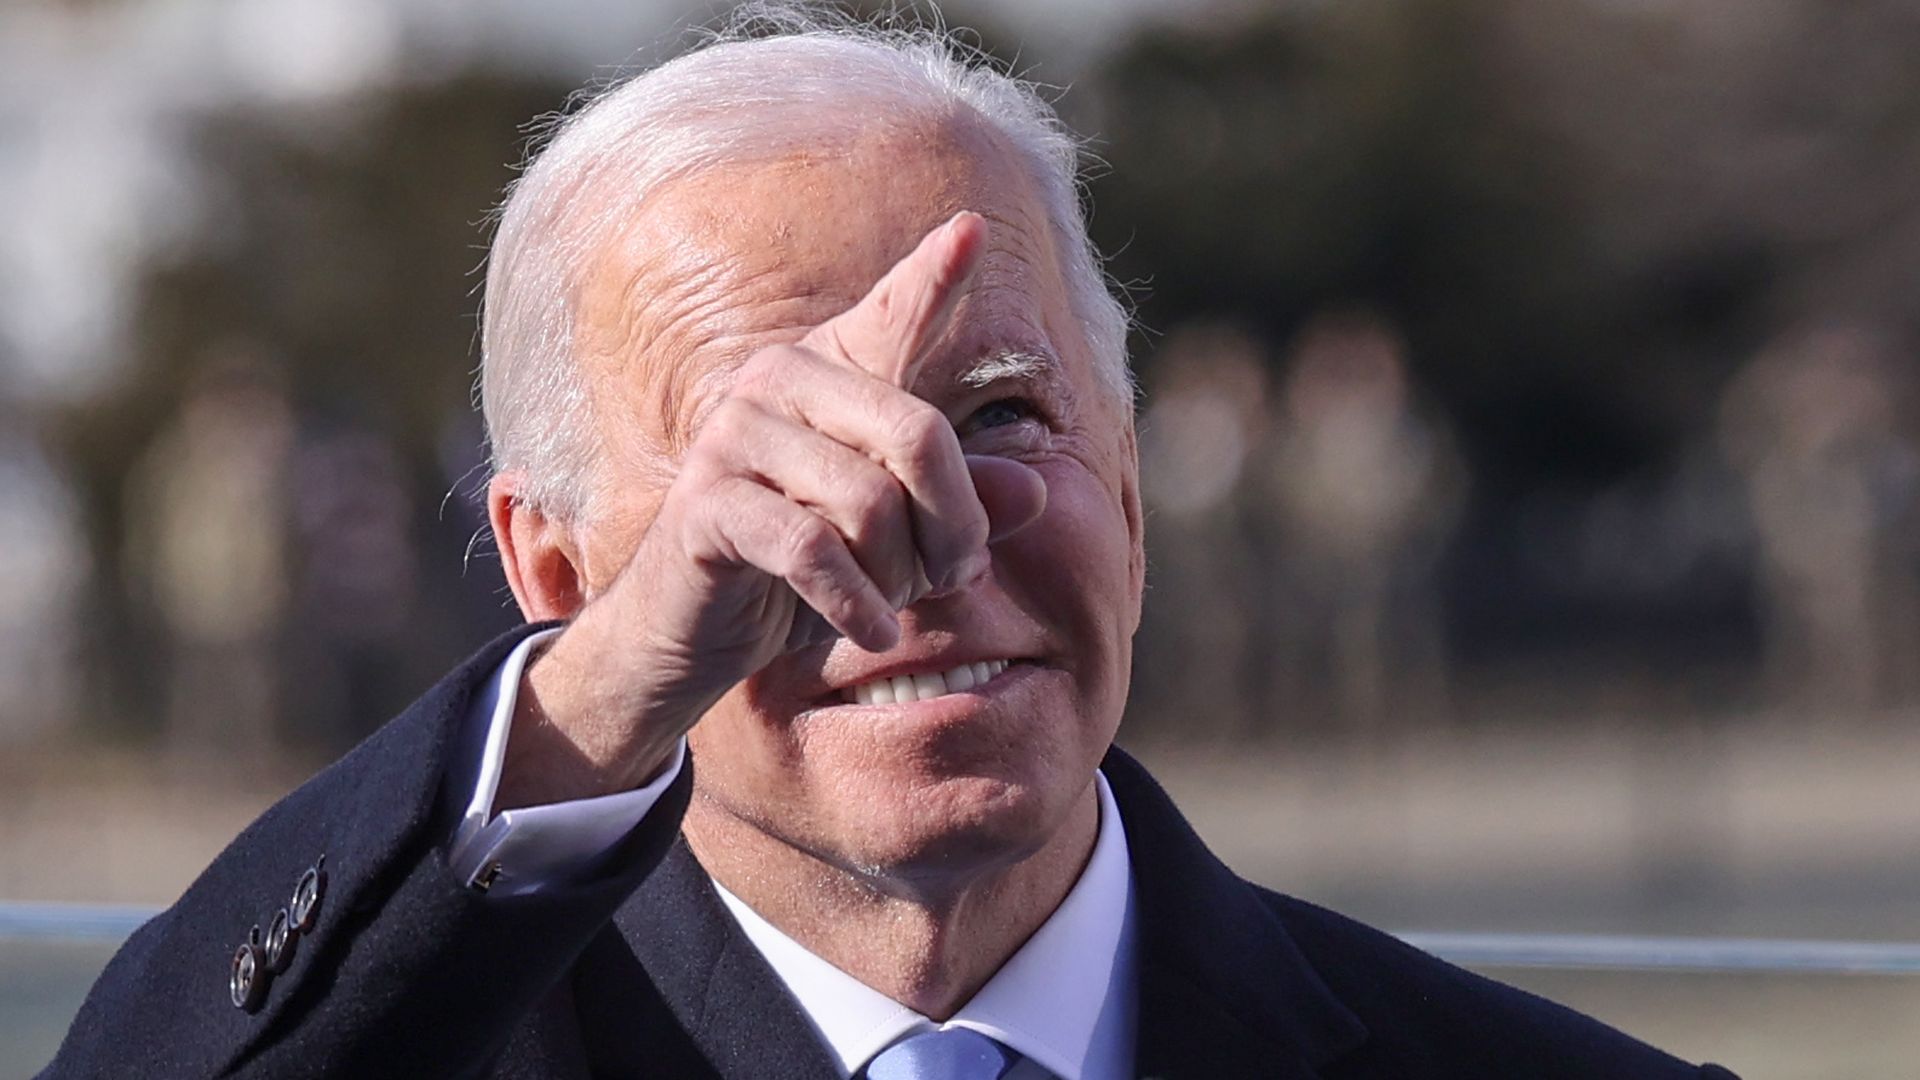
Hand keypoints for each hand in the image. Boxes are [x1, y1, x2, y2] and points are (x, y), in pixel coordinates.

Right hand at [497, 212, 1047, 807]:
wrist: (692, 635)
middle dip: (954, 526)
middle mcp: (779, 381)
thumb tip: (1036, 491)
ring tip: (894, 605)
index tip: (973, 226)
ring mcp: (735, 435)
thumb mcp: (898, 542)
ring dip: (901, 576)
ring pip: (871, 502)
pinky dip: (856, 602)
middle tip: (951, 578)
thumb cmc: (799, 577)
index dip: (933, 277)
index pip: (893, 316)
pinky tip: (871, 629)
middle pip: (920, 435)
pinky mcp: (706, 504)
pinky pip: (813, 550)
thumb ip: (963, 508)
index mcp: (830, 373)